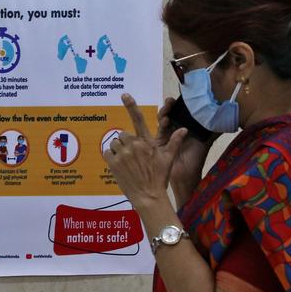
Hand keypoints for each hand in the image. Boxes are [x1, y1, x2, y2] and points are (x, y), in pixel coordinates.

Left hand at [103, 94, 186, 209]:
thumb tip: (184, 129)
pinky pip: (106, 152)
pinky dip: (110, 157)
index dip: (131, 105)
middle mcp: (133, 145)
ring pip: (114, 142)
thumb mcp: (168, 159)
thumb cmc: (159, 177)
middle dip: (126, 142)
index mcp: (146, 141)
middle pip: (123, 134)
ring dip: (118, 149)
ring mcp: (122, 154)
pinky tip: (119, 165)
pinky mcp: (113, 163)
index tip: (124, 95)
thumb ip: (174, 142)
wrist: (148, 196)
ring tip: (127, 161)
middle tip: (133, 155)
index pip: (138, 119)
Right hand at [157, 97, 217, 205]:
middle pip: (170, 112)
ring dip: (164, 111)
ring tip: (168, 107)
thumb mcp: (206, 141)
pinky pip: (159, 130)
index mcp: (185, 126)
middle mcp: (175, 128)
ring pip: (163, 118)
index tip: (183, 96)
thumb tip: (228, 119)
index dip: (181, 103)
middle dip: (170, 104)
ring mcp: (166, 134)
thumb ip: (214, 131)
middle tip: (172, 100)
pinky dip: (161, 124)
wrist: (187, 175)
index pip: (182, 111)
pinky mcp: (159, 141)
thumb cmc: (196, 158)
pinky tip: (165, 121)